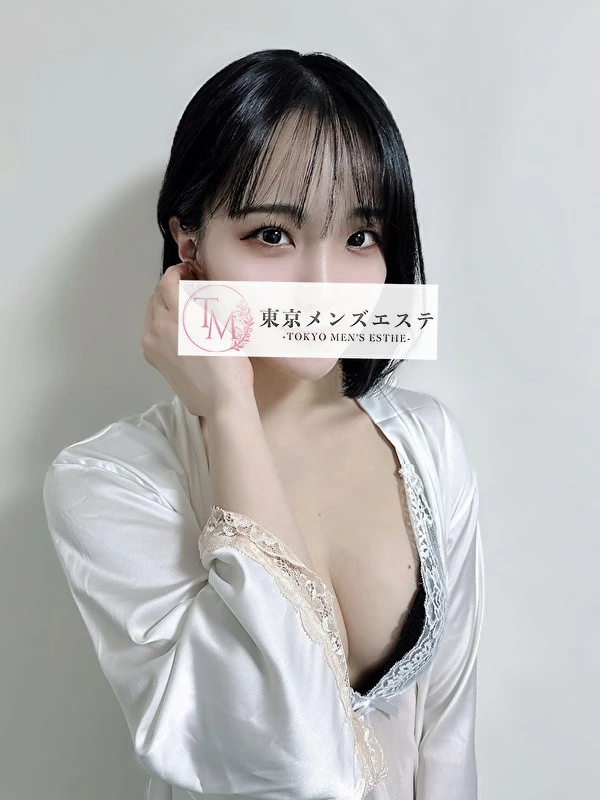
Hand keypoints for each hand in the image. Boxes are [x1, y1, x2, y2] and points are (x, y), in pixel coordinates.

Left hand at [141, 263, 254, 417]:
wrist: (222, 399)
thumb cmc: (230, 364)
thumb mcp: (222, 325)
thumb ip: (203, 306)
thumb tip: (197, 297)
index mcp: (178, 313)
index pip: (167, 281)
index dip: (176, 271)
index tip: (186, 271)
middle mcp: (159, 326)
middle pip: (156, 296)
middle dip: (169, 287)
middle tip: (186, 287)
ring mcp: (152, 344)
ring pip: (151, 314)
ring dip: (163, 306)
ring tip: (181, 308)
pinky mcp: (153, 359)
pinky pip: (151, 333)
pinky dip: (160, 324)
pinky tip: (177, 330)